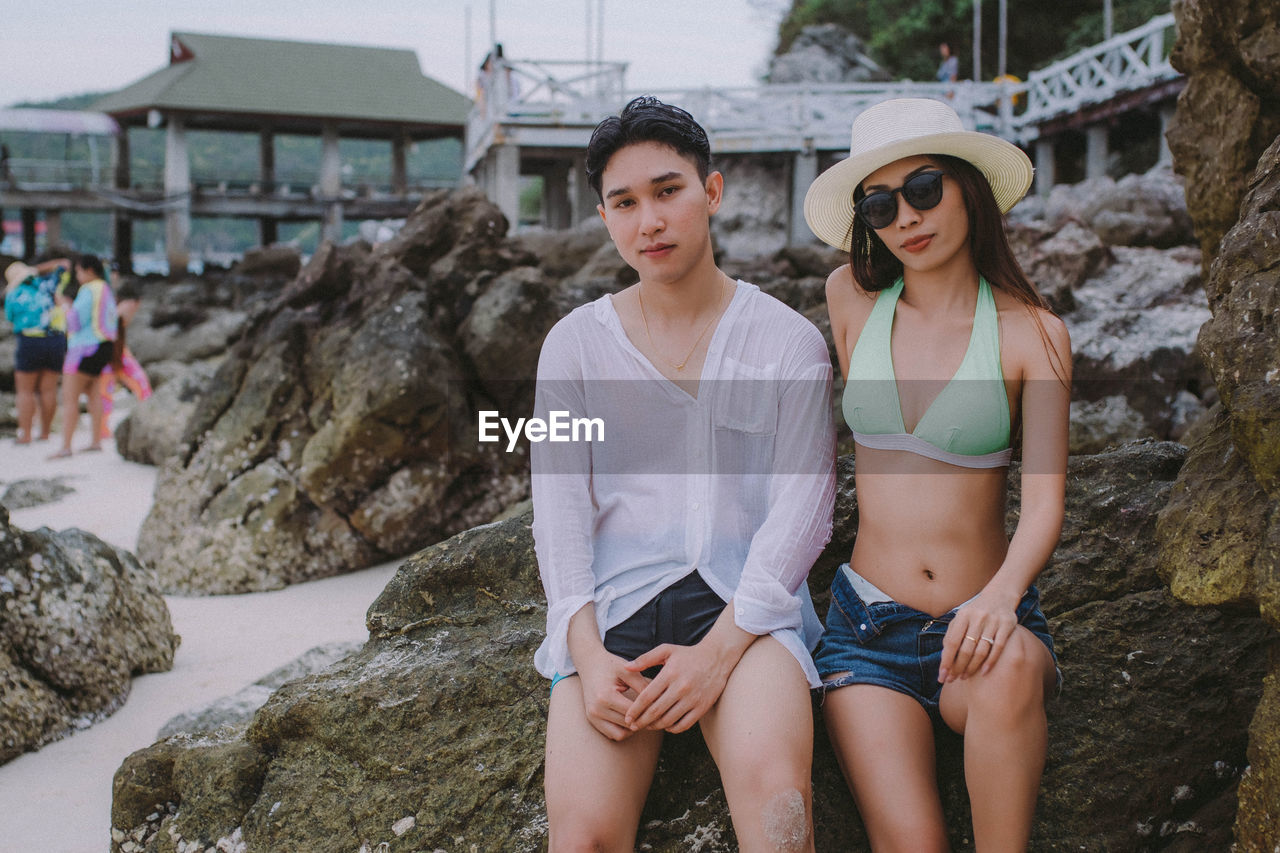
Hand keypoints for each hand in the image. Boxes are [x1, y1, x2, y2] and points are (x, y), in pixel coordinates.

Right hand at [577, 651, 650, 741]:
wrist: (589, 664)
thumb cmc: (610, 665)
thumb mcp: (627, 671)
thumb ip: (642, 685)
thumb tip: (659, 702)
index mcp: (605, 696)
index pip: (633, 711)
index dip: (649, 711)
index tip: (661, 708)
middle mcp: (596, 709)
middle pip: (628, 724)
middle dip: (643, 721)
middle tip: (657, 715)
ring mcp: (592, 717)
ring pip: (620, 734)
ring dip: (633, 729)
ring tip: (644, 717)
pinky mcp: (592, 720)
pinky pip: (612, 734)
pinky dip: (624, 730)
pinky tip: (633, 719)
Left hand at [622, 640, 736, 733]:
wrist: (717, 658)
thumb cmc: (687, 654)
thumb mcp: (666, 650)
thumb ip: (645, 659)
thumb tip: (626, 667)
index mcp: (670, 674)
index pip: (647, 697)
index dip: (635, 709)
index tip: (628, 717)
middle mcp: (681, 687)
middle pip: (655, 711)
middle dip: (641, 721)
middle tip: (633, 726)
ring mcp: (693, 699)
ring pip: (668, 720)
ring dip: (655, 726)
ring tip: (647, 726)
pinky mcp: (702, 707)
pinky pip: (684, 724)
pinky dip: (672, 728)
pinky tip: (666, 725)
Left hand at [938, 588, 1020, 682]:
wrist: (999, 595)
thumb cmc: (975, 611)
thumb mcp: (961, 618)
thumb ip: (952, 634)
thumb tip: (944, 656)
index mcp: (963, 616)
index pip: (952, 642)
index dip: (946, 660)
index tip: (942, 675)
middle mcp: (977, 618)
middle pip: (966, 648)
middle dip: (957, 667)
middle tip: (952, 680)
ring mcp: (993, 622)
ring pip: (981, 650)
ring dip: (972, 666)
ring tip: (965, 677)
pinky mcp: (1007, 626)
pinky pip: (998, 647)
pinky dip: (990, 661)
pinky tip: (984, 672)